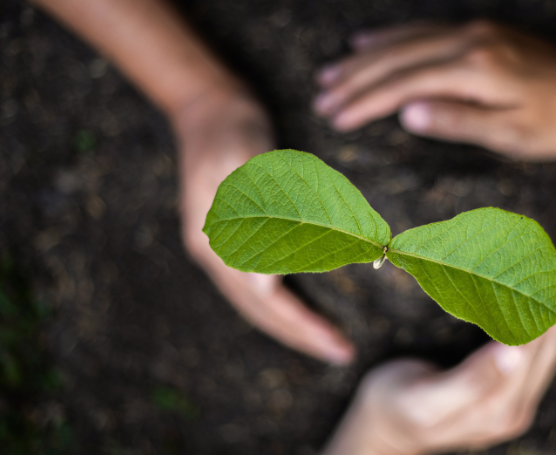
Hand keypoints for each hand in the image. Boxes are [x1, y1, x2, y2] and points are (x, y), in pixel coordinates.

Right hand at [174, 90, 354, 363]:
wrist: (208, 105)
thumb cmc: (231, 125)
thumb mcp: (245, 158)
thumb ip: (262, 208)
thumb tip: (277, 272)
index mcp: (217, 240)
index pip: (265, 298)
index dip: (301, 323)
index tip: (336, 343)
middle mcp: (215, 251)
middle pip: (260, 310)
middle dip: (301, 334)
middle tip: (342, 354)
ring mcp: (219, 247)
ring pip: (257, 303)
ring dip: (291, 325)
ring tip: (327, 341)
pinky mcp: (231, 238)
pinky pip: (257, 284)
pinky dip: (282, 303)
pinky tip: (302, 309)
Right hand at [314, 21, 555, 159]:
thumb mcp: (511, 134)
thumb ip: (458, 121)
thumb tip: (407, 114)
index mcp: (474, 71)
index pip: (404, 85)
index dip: (366, 102)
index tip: (335, 117)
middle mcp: (467, 43)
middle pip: (396, 58)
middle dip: (354, 79)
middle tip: (320, 97)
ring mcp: (470, 32)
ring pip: (403, 40)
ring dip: (363, 57)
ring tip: (329, 73)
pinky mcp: (475, 31)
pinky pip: (421, 29)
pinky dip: (389, 37)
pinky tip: (366, 42)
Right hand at [323, 246, 555, 454]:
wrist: (389, 432)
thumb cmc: (398, 406)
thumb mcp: (425, 400)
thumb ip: (470, 381)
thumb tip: (511, 354)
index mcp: (497, 407)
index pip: (536, 349)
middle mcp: (515, 406)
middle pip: (553, 345)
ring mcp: (517, 400)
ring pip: (554, 346)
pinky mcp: (513, 392)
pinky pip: (544, 349)